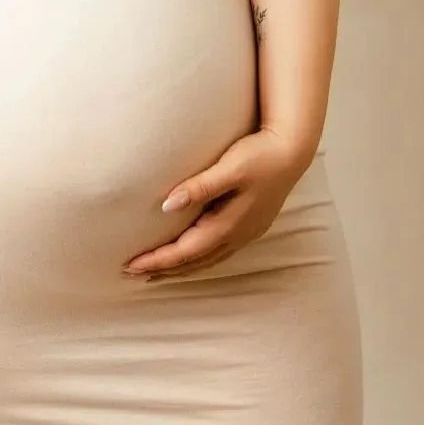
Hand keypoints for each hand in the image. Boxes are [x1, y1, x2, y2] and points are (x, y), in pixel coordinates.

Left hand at [122, 127, 309, 278]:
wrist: (293, 150)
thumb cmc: (260, 156)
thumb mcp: (230, 167)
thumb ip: (200, 187)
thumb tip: (166, 205)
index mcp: (228, 224)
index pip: (185, 251)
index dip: (157, 260)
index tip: (130, 265)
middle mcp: (236, 235)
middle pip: (193, 262)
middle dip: (163, 270)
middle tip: (132, 274)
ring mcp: (245, 233)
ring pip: (206, 260)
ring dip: (180, 268)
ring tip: (155, 272)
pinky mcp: (250, 225)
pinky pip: (217, 252)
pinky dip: (198, 259)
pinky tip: (190, 255)